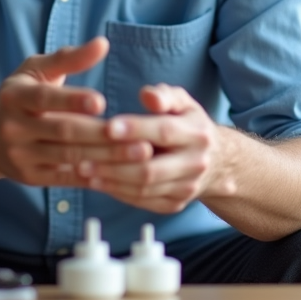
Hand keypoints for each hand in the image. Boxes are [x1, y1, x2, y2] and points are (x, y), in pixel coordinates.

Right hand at [0, 38, 152, 185]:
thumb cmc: (18, 95)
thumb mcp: (35, 70)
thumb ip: (69, 57)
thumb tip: (103, 43)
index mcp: (15, 96)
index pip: (45, 98)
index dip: (72, 100)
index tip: (101, 101)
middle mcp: (14, 127)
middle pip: (63, 131)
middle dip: (102, 134)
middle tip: (138, 134)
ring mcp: (21, 155)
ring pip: (69, 156)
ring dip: (107, 156)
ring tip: (141, 153)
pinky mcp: (31, 177)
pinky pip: (66, 178)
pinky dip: (93, 175)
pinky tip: (120, 172)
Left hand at [76, 84, 235, 212]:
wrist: (217, 161)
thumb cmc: (189, 125)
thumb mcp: (183, 103)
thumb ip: (165, 95)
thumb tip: (147, 95)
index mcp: (196, 134)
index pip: (164, 132)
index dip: (136, 129)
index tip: (108, 127)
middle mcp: (194, 163)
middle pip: (151, 169)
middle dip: (114, 165)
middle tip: (83, 158)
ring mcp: (186, 187)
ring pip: (144, 188)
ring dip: (111, 181)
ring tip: (83, 170)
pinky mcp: (175, 204)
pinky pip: (143, 201)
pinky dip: (118, 192)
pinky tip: (98, 182)